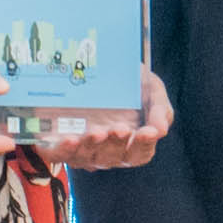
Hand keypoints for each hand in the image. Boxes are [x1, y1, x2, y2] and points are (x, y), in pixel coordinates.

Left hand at [42, 67, 174, 171]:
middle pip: (113, 158)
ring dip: (91, 147)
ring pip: (87, 158)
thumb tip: (161, 131)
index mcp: (132, 143)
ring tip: (96, 132)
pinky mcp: (61, 143)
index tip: (147, 132)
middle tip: (119, 128)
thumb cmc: (132, 84)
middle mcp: (108, 151)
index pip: (140, 153)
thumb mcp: (152, 90)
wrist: (99, 65)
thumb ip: (160, 110)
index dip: (144, 145)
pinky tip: (70, 139)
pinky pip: (61, 154)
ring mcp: (84, 149)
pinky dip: (64, 150)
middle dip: (116, 144)